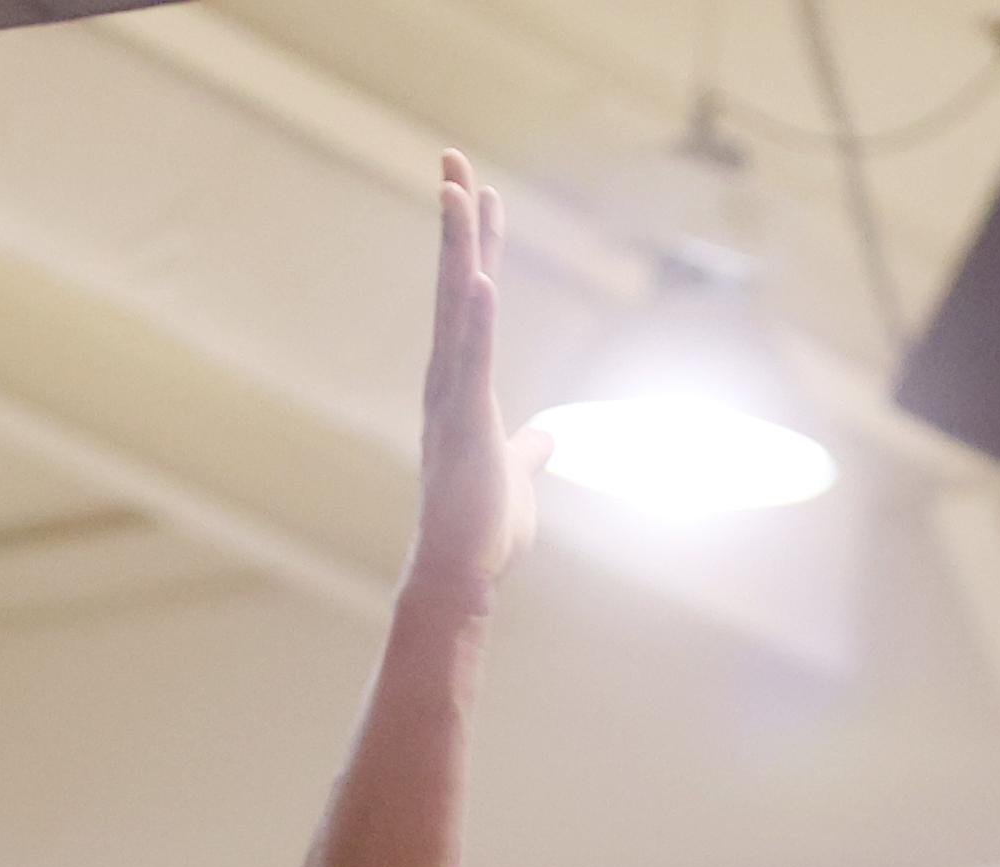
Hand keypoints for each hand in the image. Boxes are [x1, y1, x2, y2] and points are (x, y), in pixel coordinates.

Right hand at [409, 154, 547, 601]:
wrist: (462, 575)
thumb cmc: (484, 530)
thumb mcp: (518, 475)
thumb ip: (530, 448)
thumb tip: (549, 434)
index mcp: (463, 383)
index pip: (470, 298)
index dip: (475, 243)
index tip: (475, 191)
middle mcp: (449, 378)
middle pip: (455, 282)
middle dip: (456, 220)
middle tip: (453, 157)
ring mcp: (453, 398)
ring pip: (456, 307)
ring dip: (457, 248)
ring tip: (457, 190)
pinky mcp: (466, 426)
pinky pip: (472, 362)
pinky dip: (475, 320)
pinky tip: (479, 277)